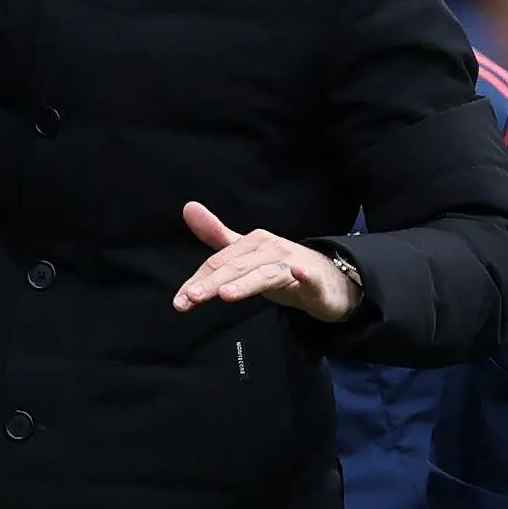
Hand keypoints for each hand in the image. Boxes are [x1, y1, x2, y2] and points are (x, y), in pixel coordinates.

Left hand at [173, 200, 357, 321]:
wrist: (328, 278)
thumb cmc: (281, 266)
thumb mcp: (247, 253)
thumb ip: (217, 235)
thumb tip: (188, 207)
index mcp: (252, 243)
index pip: (219, 263)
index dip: (198, 281)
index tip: (180, 300)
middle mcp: (270, 249)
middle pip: (237, 268)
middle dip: (212, 283)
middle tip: (191, 298)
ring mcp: (293, 262)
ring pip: (265, 274)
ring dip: (246, 283)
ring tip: (226, 294)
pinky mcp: (314, 279)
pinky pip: (307, 277)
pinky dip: (303, 274)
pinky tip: (297, 273)